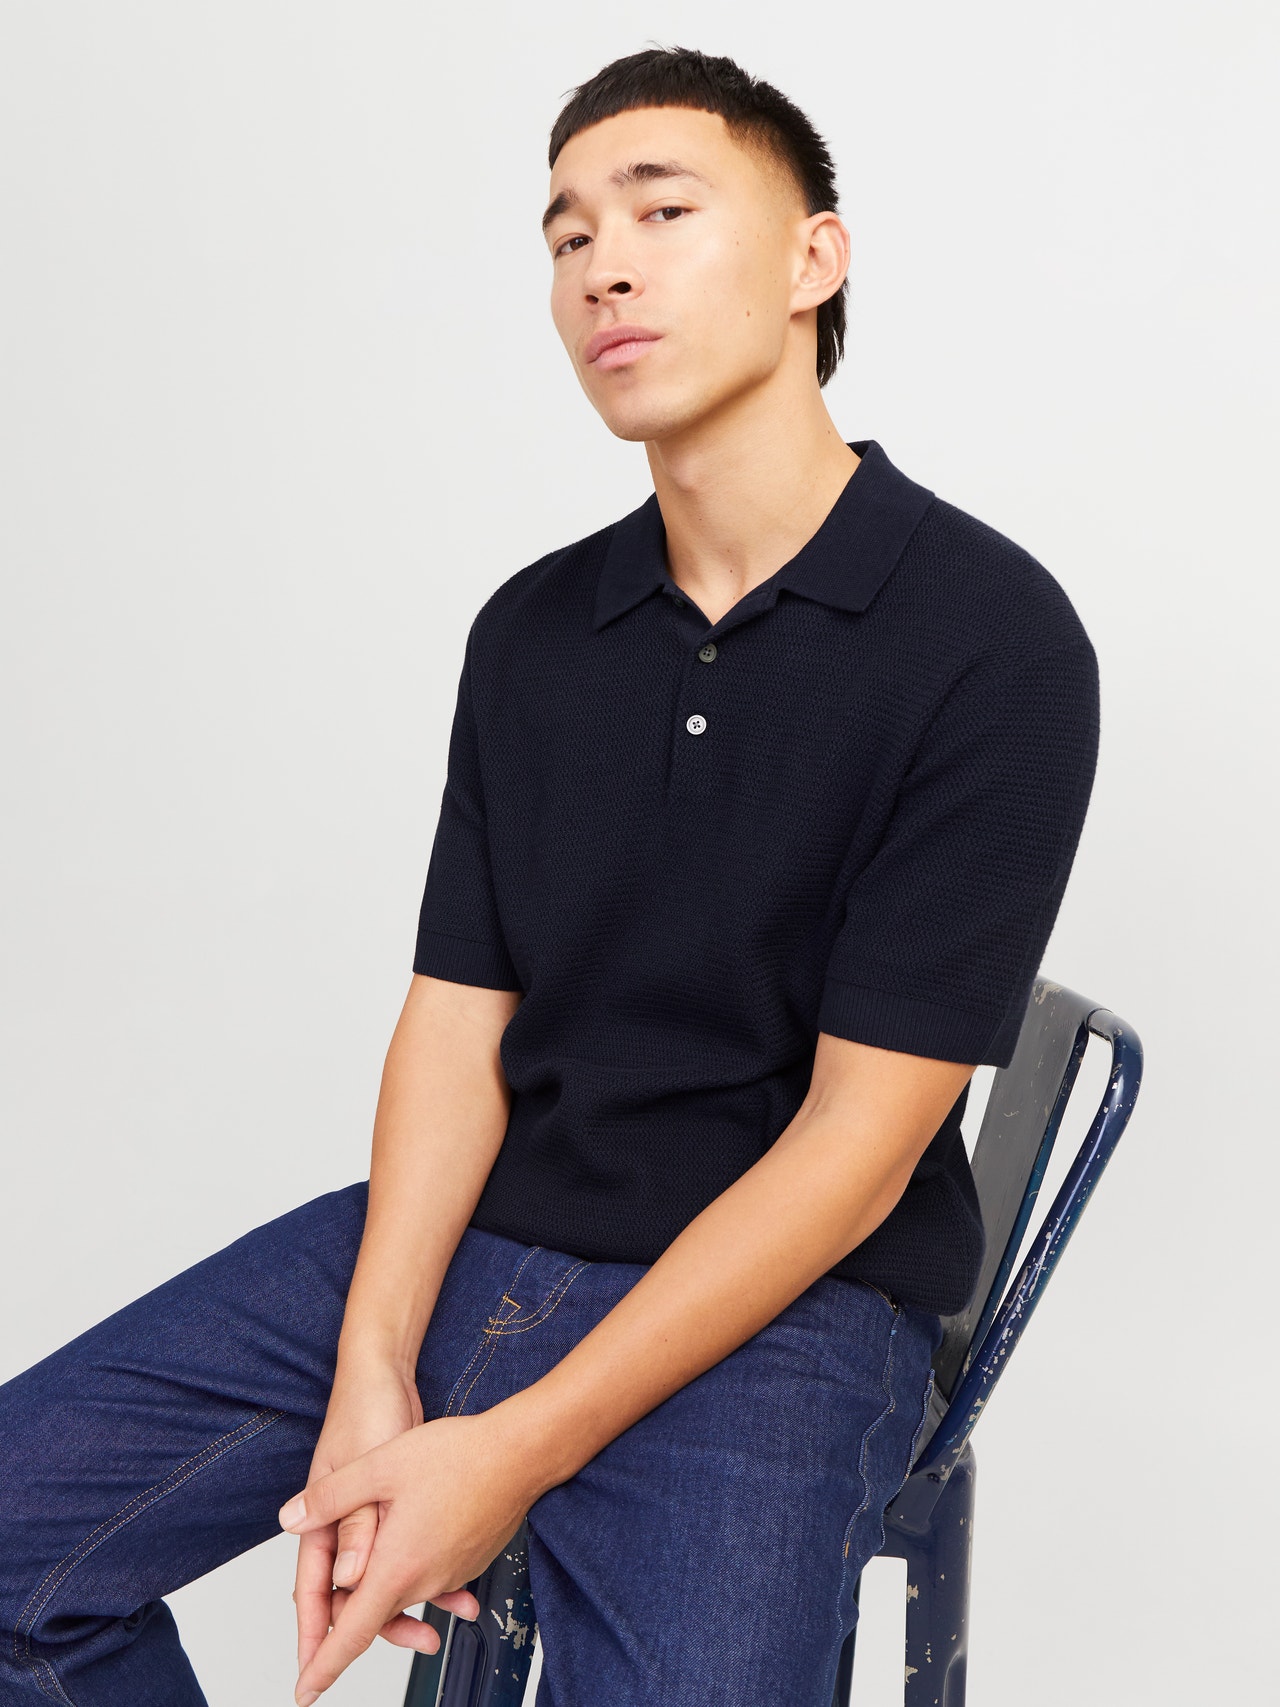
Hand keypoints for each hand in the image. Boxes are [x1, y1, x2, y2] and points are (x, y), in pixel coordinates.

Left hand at [278, 1406, 535, 1704]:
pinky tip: (413, 1536)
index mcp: (396, 1567)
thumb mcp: (381, 1465)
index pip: (351, 1634)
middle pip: (376, 1615)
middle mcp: (425, 1580)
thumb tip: (291, 1518)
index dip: (322, 1665)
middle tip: (328, 1623)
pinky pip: (431, 1577)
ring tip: (377, 1549)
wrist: (521, 1454)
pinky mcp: (469, 1562)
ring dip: (386, 1585)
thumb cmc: (459, 1456)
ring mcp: (451, 1573)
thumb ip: (331, 1497)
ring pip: (404, 1591)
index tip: (305, 1692)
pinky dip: (413, 1569)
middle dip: (351, 1618)